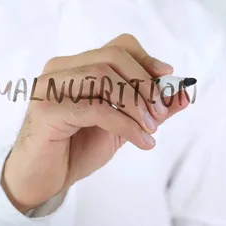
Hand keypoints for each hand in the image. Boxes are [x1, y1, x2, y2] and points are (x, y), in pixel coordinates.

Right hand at [1, 34, 190, 211]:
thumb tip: (184, 93)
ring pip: (103, 76)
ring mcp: (49, 87)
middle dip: (144, 83)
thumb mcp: (121, 126)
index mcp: (75, 66)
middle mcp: (59, 69)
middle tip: (159, 114)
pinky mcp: (46, 110)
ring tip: (150, 128)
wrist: (42, 179)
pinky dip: (126, 124)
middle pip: (112, 57)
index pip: (118, 46)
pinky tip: (141, 141)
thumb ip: (148, 109)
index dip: (146, 60)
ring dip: (136, 103)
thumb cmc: (75, 149)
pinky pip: (96, 108)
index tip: (168, 79)